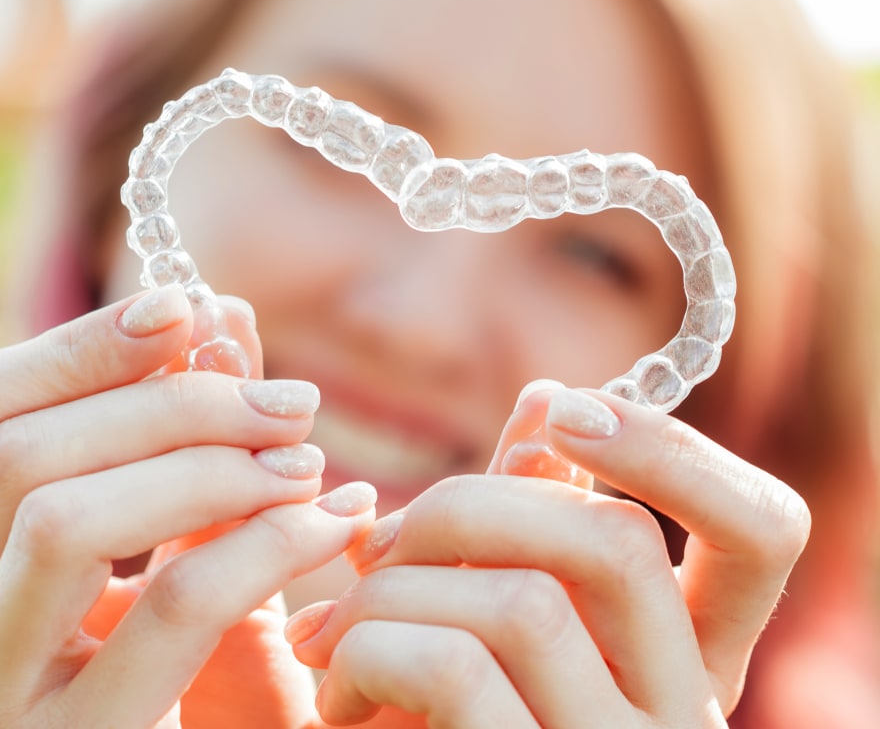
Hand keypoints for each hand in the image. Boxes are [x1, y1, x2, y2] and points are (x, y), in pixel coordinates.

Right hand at [0, 284, 374, 727]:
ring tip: (309, 458)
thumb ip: (187, 440)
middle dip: (172, 401)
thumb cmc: (193, 690)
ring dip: (210, 462)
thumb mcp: (178, 552)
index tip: (188, 309)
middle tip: (290, 399)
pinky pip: (171, 607)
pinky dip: (267, 540)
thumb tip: (222, 316)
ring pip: (64, 519)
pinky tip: (336, 522)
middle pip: (21, 455)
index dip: (75, 344)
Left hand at [285, 385, 809, 726]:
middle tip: (377, 537)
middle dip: (468, 501)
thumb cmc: (435, 724)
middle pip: (616, 542)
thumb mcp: (493, 626)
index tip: (561, 408)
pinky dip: (369, 650)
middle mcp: (680, 718)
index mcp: (681, 659)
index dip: (672, 450)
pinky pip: (455, 671)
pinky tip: (333, 692)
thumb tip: (547, 397)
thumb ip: (524, 523)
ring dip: (394, 588)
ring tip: (330, 630)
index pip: (763, 532)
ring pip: (524, 602)